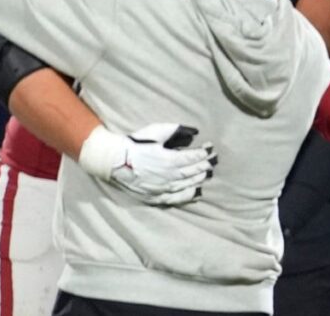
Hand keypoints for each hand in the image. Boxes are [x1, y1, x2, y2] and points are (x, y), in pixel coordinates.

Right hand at [78, 124, 215, 205]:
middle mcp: (170, 176)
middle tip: (215, 161)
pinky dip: (188, 196)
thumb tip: (194, 131)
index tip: (211, 148)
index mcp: (170, 160)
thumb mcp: (156, 132)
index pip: (194, 157)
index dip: (204, 153)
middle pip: (193, 171)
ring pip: (187, 185)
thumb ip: (176, 130)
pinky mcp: (156, 196)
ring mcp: (163, 188)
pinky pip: (176, 198)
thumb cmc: (135, 144)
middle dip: (206, 165)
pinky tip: (197, 193)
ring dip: (199, 179)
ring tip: (208, 174)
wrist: (115, 161)